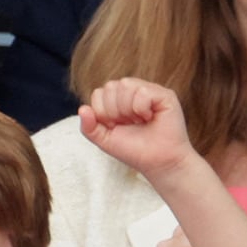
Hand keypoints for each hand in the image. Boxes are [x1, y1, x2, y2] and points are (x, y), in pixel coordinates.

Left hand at [79, 78, 197, 179]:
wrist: (158, 162)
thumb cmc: (134, 150)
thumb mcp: (104, 140)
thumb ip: (89, 127)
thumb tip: (82, 108)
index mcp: (117, 100)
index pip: (99, 93)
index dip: (103, 112)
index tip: (116, 126)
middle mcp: (132, 92)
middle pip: (110, 86)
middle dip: (114, 111)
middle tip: (129, 124)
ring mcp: (149, 91)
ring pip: (125, 84)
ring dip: (127, 109)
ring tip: (139, 121)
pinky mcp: (164, 95)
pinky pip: (143, 91)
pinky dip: (142, 108)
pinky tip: (149, 118)